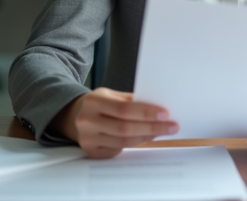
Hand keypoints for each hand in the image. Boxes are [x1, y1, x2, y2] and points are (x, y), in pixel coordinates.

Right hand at [53, 87, 178, 158]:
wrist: (75, 115)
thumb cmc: (100, 104)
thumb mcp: (112, 95)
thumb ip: (131, 100)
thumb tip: (158, 108)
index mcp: (94, 101)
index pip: (124, 109)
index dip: (146, 112)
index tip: (165, 114)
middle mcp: (87, 120)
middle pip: (125, 127)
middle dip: (152, 127)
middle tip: (171, 126)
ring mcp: (88, 138)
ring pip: (124, 141)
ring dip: (146, 137)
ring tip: (161, 131)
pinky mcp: (91, 152)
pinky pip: (118, 150)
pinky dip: (134, 144)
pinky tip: (145, 138)